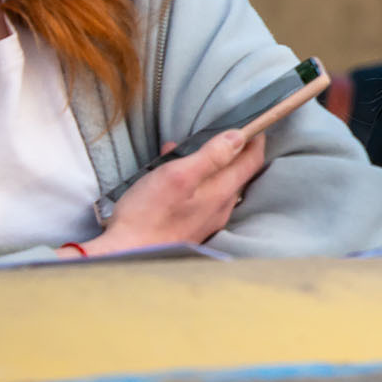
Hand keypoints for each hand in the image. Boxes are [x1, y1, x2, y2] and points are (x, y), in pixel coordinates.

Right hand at [86, 129, 265, 254]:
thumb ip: (211, 156)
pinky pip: (199, 197)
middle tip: (224, 133)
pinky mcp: (189, 227)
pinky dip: (193, 180)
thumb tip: (239, 137)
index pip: (251, 162)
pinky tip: (170, 175)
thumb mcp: (179, 176)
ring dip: (208, 165)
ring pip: (216, 184)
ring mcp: (206, 220)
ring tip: (187, 149)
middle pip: (237, 173)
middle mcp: (220, 208)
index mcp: (221, 192)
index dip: (255, 140)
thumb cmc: (148, 216)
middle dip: (233, 151)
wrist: (126, 257)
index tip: (255, 124)